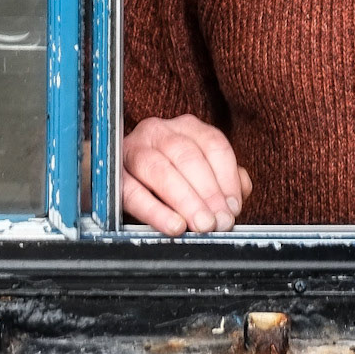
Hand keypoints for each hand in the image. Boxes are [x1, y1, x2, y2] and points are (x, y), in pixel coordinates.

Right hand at [122, 114, 251, 235]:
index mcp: (184, 127)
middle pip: (187, 156)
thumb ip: (223, 177)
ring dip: (186, 201)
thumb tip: (242, 189)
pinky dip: (156, 212)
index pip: (212, 144)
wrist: (116, 179)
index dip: (227, 177)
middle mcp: (157, 131)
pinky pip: (134, 193)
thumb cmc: (167, 179)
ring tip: (202, 226)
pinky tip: (175, 226)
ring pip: (160, 170)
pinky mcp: (112, 175)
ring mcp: (132, 150)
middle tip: (220, 222)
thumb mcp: (198, 173)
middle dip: (208, 192)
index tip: (234, 207)